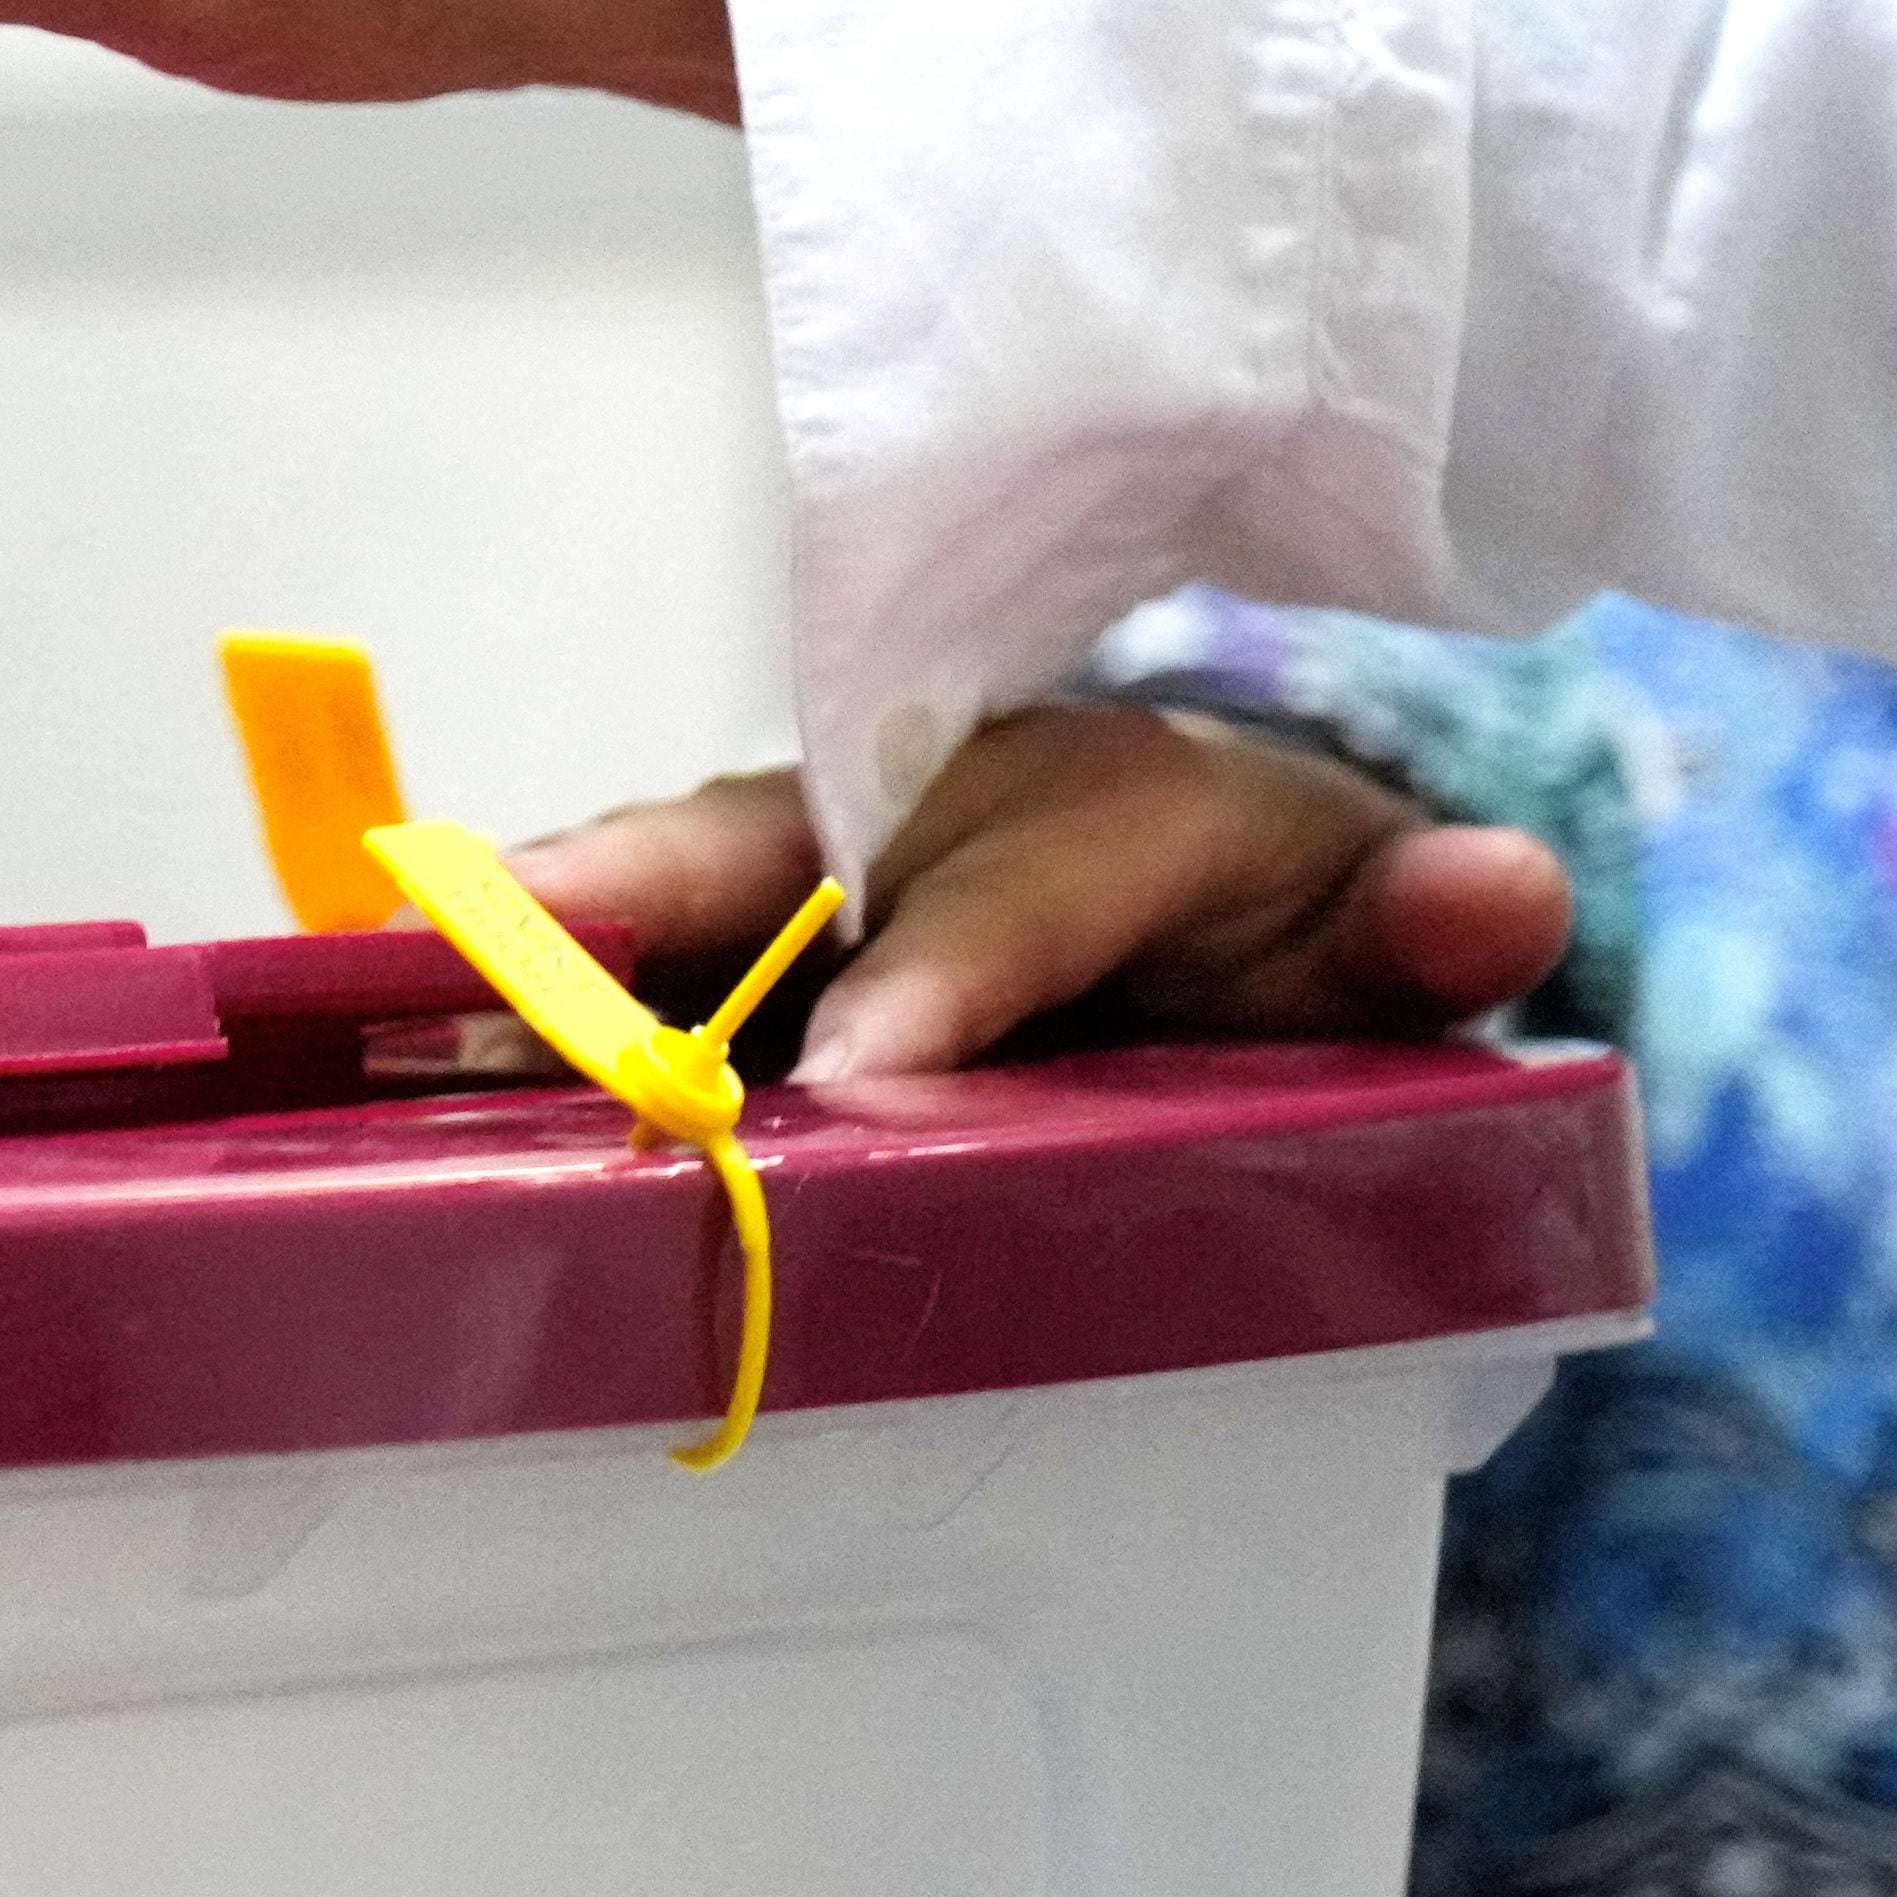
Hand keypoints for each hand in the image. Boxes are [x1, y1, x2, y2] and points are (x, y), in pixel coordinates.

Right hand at [511, 704, 1575, 1080]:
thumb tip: (1496, 889)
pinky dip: (515, 1022)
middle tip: (505, 954)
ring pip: (655, 904)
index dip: (946, 974)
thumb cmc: (1272, 911)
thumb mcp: (1368, 921)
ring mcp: (800, 887)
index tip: (871, 1073)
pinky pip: (615, 977)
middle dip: (627, 895)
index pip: (1011, 890)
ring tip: (401, 1028)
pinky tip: (412, 1088)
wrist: (1217, 884)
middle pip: (754, 847)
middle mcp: (910, 816)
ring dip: (532, 964)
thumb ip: (1423, 920)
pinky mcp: (728, 961)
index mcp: (1084, 808)